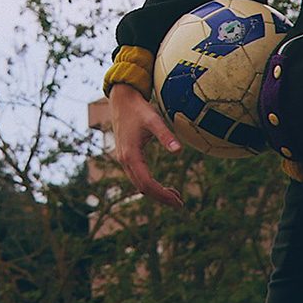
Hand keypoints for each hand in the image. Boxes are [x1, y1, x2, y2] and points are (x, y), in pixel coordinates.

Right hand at [109, 83, 183, 207]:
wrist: (122, 99)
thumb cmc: (139, 109)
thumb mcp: (154, 119)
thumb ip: (166, 135)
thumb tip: (179, 151)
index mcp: (130, 155)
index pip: (147, 183)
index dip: (162, 195)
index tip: (178, 201)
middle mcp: (124, 160)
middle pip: (142, 188)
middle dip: (161, 197)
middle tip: (180, 204)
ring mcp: (123, 159)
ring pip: (139, 184)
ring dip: (156, 192)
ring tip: (175, 196)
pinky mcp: (125, 156)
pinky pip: (137, 177)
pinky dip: (149, 184)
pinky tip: (161, 185)